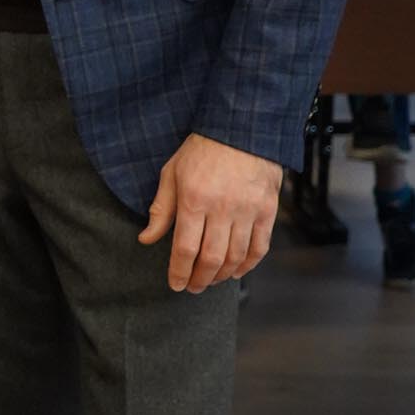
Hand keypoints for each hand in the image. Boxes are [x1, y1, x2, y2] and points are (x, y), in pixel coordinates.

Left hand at [139, 132, 279, 291]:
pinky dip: (248, 264)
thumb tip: (146, 239)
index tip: (175, 284)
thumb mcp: (172, 174)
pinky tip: (237, 271)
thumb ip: (161, 209)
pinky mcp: (267, 209)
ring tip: (211, 281)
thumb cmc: (202, 150)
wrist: (242, 127)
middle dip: (199, 279)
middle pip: (211, 258)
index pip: (185, 248)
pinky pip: (260, 246)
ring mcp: (248, 210)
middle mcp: (222, 208)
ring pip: (235, 256)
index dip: (179, 272)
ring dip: (222, 275)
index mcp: (194, 200)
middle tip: (193, 287)